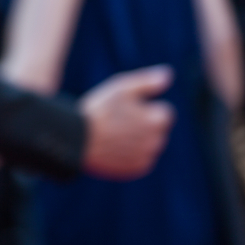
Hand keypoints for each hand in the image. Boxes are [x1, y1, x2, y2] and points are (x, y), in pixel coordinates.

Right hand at [79, 65, 175, 180]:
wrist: (76, 139)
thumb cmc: (99, 110)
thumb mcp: (122, 87)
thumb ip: (149, 82)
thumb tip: (168, 74)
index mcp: (158, 120)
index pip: (163, 111)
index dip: (144, 107)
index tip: (124, 108)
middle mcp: (157, 142)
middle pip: (156, 130)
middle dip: (143, 124)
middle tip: (117, 121)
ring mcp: (146, 157)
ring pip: (148, 145)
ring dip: (137, 139)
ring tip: (112, 134)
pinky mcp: (135, 170)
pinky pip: (139, 159)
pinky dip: (130, 153)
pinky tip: (112, 147)